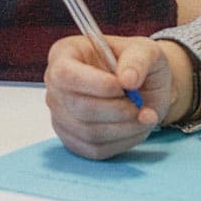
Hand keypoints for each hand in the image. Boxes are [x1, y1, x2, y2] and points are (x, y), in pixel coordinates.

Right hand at [44, 33, 171, 158]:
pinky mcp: (73, 139)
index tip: (125, 86)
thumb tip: (127, 79)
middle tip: (140, 105)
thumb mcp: (145, 51)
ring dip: (125, 128)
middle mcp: (55, 86)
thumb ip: (138, 59)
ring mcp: (61, 115)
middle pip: (78, 107)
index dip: (96, 84)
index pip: (65, 74)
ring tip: (145, 116)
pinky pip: (95, 149)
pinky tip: (135, 128)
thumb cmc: (138, 64)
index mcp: (64, 55)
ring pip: (88, 132)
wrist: (144, 88)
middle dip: (117, 109)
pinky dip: (123, 142)